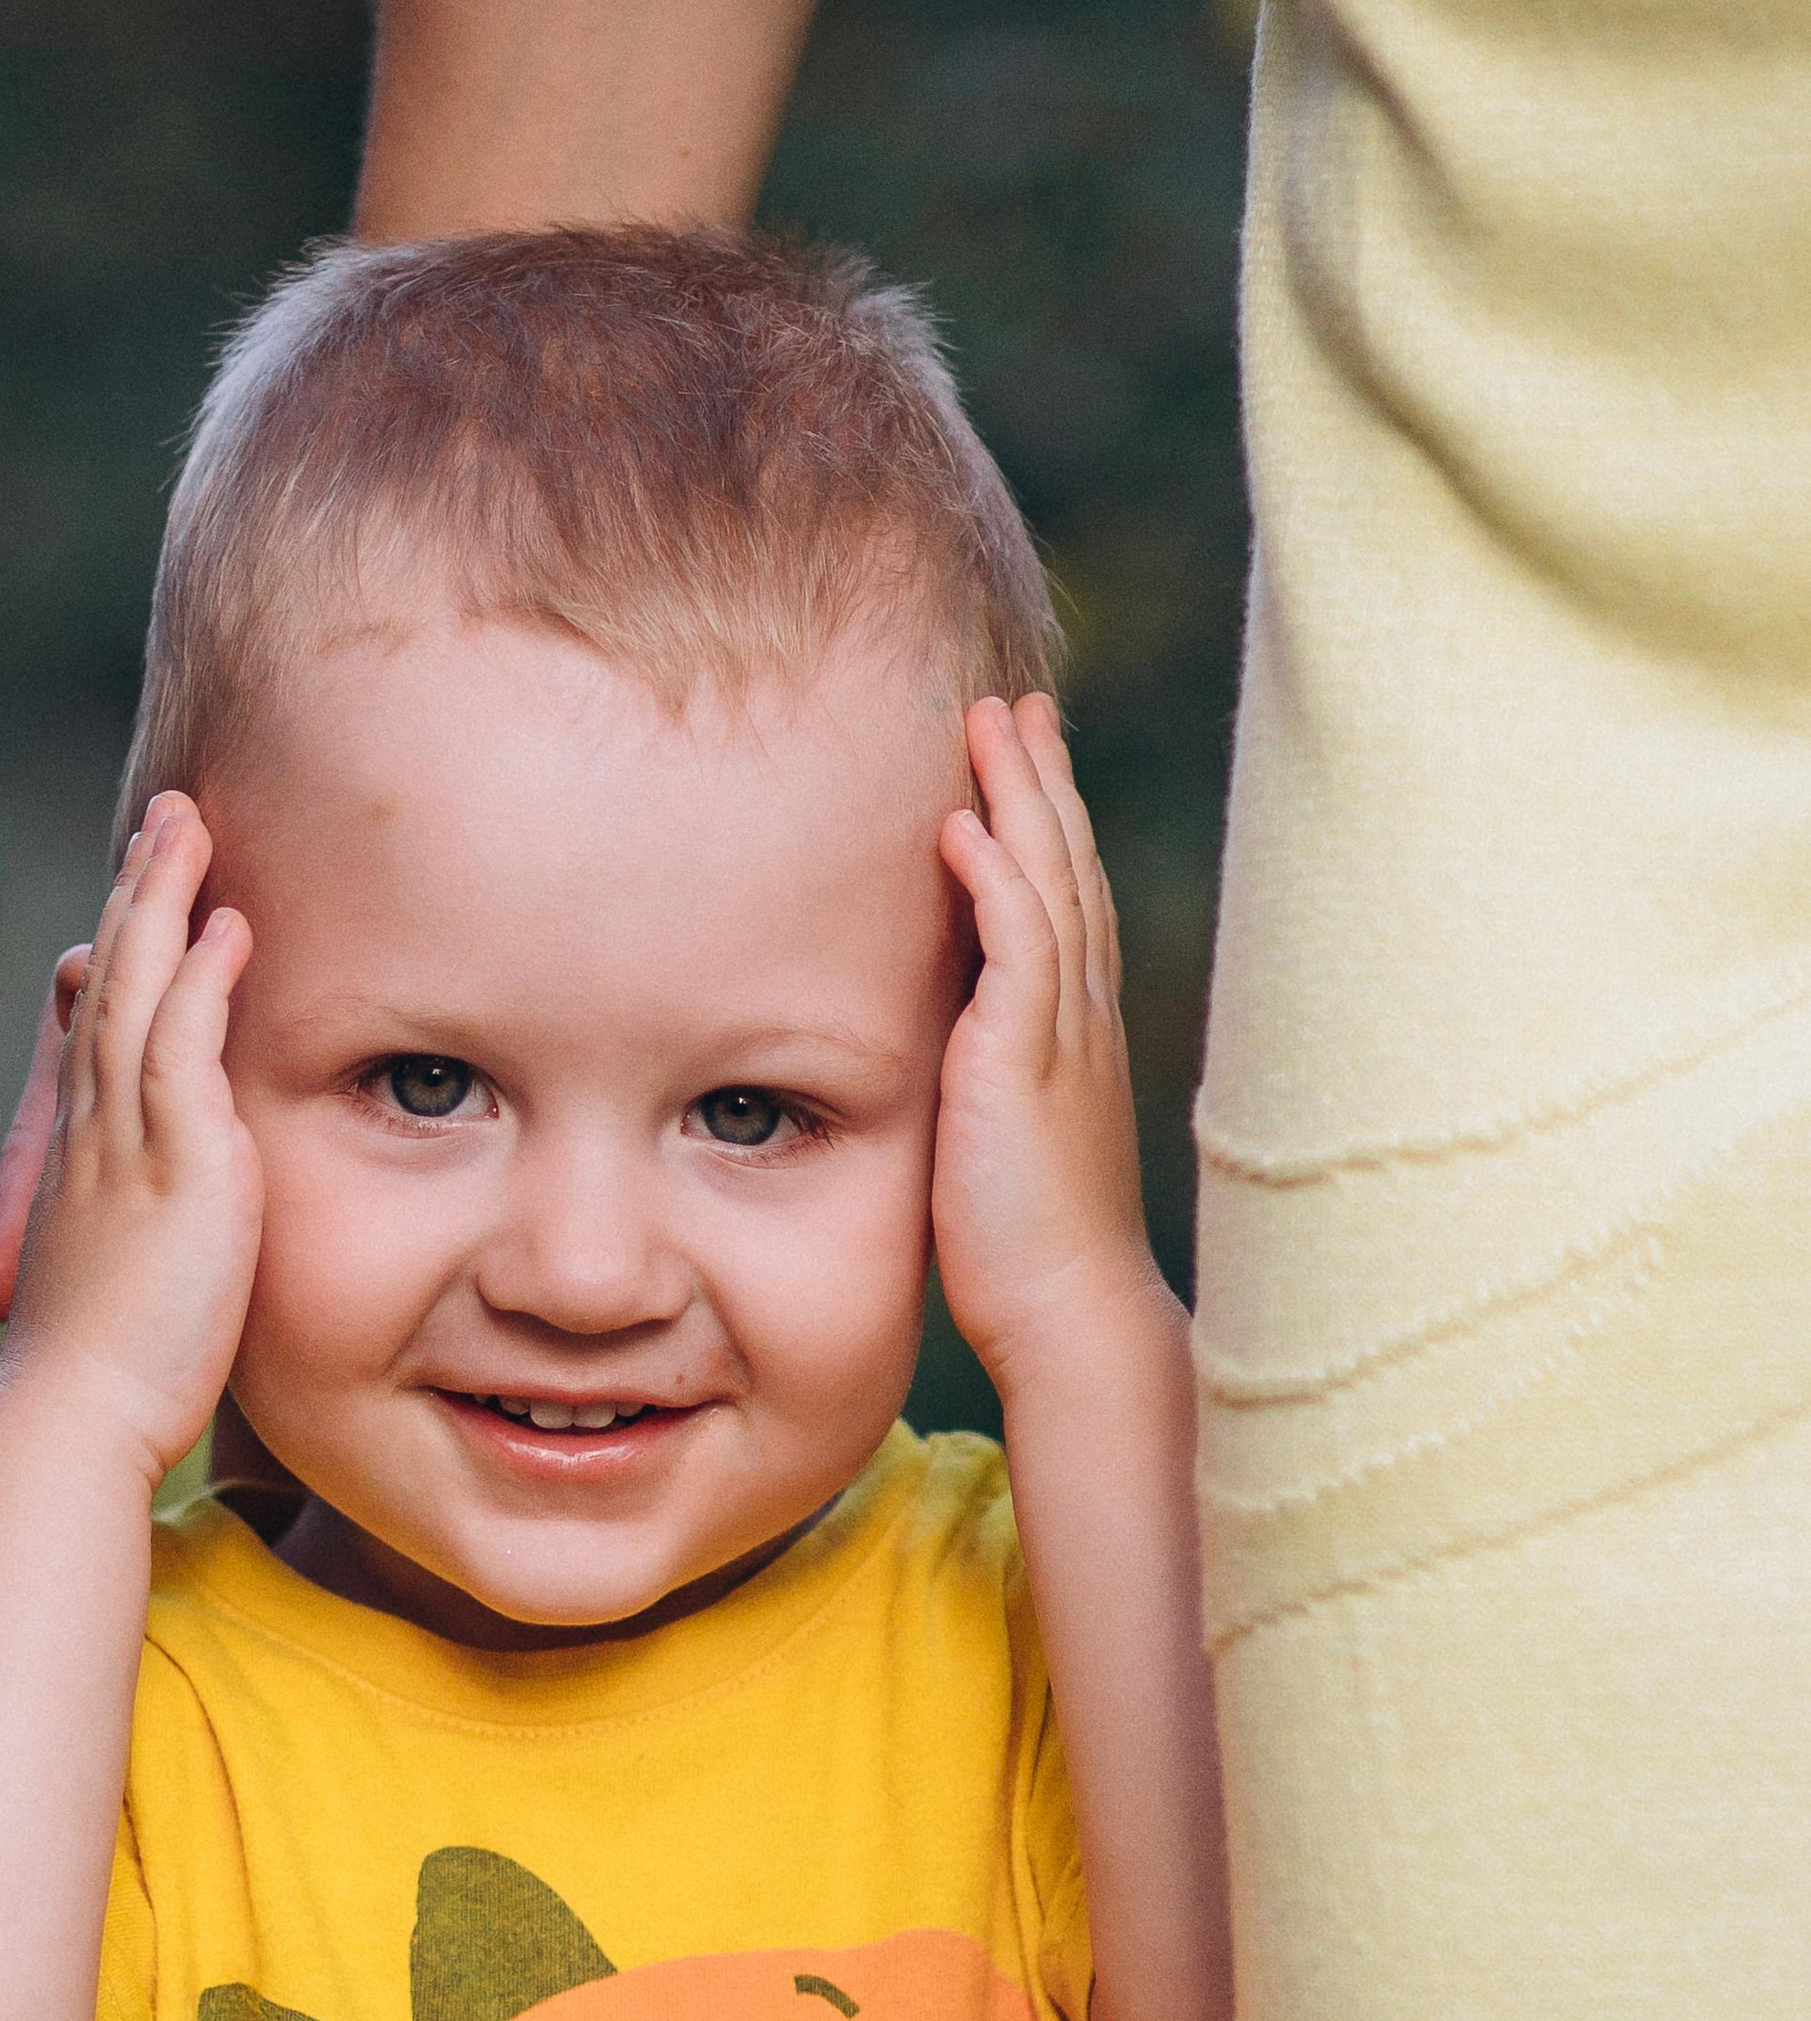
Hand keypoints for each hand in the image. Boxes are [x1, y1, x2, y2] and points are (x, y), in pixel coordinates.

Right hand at [0, 795, 261, 1489]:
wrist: (73, 1418)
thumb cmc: (103, 1378)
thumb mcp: (125, 1284)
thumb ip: (151, 1242)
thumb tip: (168, 1245)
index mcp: (85, 1154)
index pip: (100, 1024)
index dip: (123, 950)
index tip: (147, 892)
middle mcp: (94, 1131)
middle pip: (112, 980)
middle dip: (140, 892)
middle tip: (167, 817)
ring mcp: (125, 1140)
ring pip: (137, 989)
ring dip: (165, 900)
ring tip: (191, 825)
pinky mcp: (170, 1165)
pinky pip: (180, 1045)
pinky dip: (200, 978)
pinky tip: (230, 925)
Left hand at [932, 700, 1161, 1394]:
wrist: (1069, 1316)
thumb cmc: (1026, 1256)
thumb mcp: (999, 1147)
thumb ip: (979, 1089)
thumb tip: (944, 1066)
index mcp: (1071, 1038)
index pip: (1064, 906)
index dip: (1047, 826)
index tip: (1024, 760)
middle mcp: (1077, 1023)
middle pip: (1067, 872)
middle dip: (1043, 783)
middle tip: (1020, 704)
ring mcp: (1059, 1040)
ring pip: (1049, 890)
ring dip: (1020, 802)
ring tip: (994, 724)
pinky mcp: (1025, 1070)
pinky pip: (1018, 955)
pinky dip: (995, 886)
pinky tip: (965, 830)